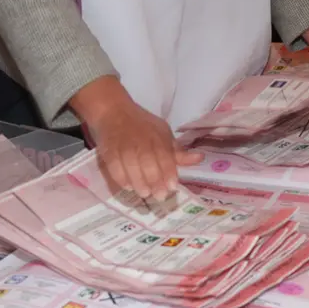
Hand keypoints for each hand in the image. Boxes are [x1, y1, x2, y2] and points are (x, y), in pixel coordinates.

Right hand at [70, 76, 202, 200]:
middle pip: (147, 162)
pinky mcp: (108, 150)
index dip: (168, 171)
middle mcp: (140, 140)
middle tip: (159, 196)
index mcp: (157, 136)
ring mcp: (123, 145)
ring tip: (145, 194)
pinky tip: (128, 187)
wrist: (113, 111)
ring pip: (131, 165)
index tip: (172, 187)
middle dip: (154, 180)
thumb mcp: (163, 134)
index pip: (164, 155)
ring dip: (138, 182)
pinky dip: (121, 178)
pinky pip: (114, 166)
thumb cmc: (142, 126)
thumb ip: (178, 151)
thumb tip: (200, 158)